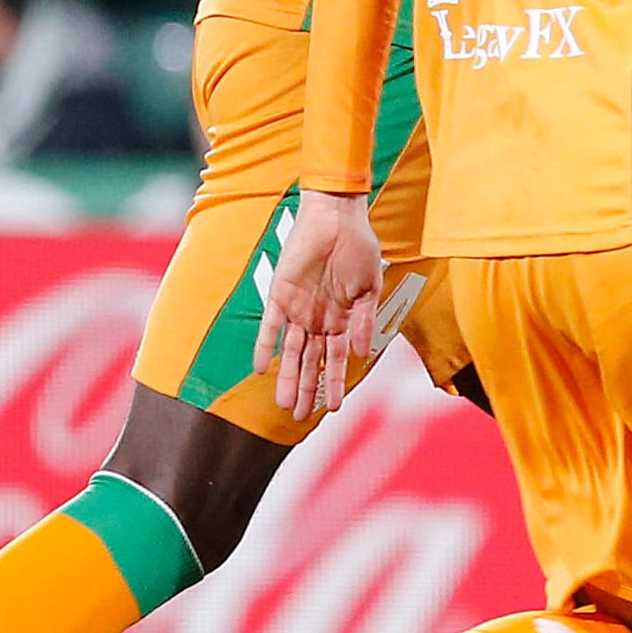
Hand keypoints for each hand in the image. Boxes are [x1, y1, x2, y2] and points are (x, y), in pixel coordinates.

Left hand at [258, 190, 385, 421]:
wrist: (336, 216)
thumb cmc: (359, 246)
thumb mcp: (370, 286)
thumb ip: (365, 319)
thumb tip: (362, 352)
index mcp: (342, 318)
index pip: (336, 358)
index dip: (335, 382)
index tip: (336, 408)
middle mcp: (318, 318)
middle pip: (311, 361)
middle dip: (307, 389)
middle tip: (300, 416)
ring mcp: (298, 307)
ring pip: (291, 351)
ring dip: (288, 377)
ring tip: (283, 404)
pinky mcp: (279, 293)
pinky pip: (270, 325)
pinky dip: (265, 346)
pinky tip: (261, 368)